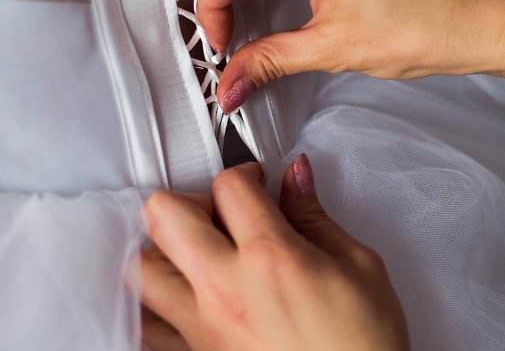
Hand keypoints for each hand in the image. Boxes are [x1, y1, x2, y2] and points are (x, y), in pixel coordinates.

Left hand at [128, 156, 409, 350]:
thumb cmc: (363, 347)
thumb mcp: (359, 267)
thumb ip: (315, 217)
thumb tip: (297, 180)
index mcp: (272, 258)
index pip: (229, 185)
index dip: (245, 172)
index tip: (258, 182)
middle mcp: (227, 289)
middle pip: (164, 214)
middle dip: (189, 199)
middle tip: (220, 212)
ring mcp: (204, 327)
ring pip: (141, 268)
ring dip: (162, 249)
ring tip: (195, 251)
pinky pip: (146, 325)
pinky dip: (153, 304)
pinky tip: (181, 296)